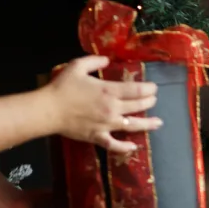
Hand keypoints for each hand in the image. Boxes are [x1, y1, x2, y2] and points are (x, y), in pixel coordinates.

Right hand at [43, 56, 161, 153]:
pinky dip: (125, 147)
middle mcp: (113, 109)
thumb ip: (94, 61)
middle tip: (154, 100)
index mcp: (109, 91)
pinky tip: (134, 146)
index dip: (148, 89)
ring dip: (148, 124)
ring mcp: (107, 125)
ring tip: (158, 123)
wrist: (49, 109)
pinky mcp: (99, 137)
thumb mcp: (77, 66)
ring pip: (133, 126)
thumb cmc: (62, 87)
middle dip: (149, 102)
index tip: (154, 88)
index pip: (136, 90)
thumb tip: (107, 60)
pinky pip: (115, 145)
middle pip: (138, 106)